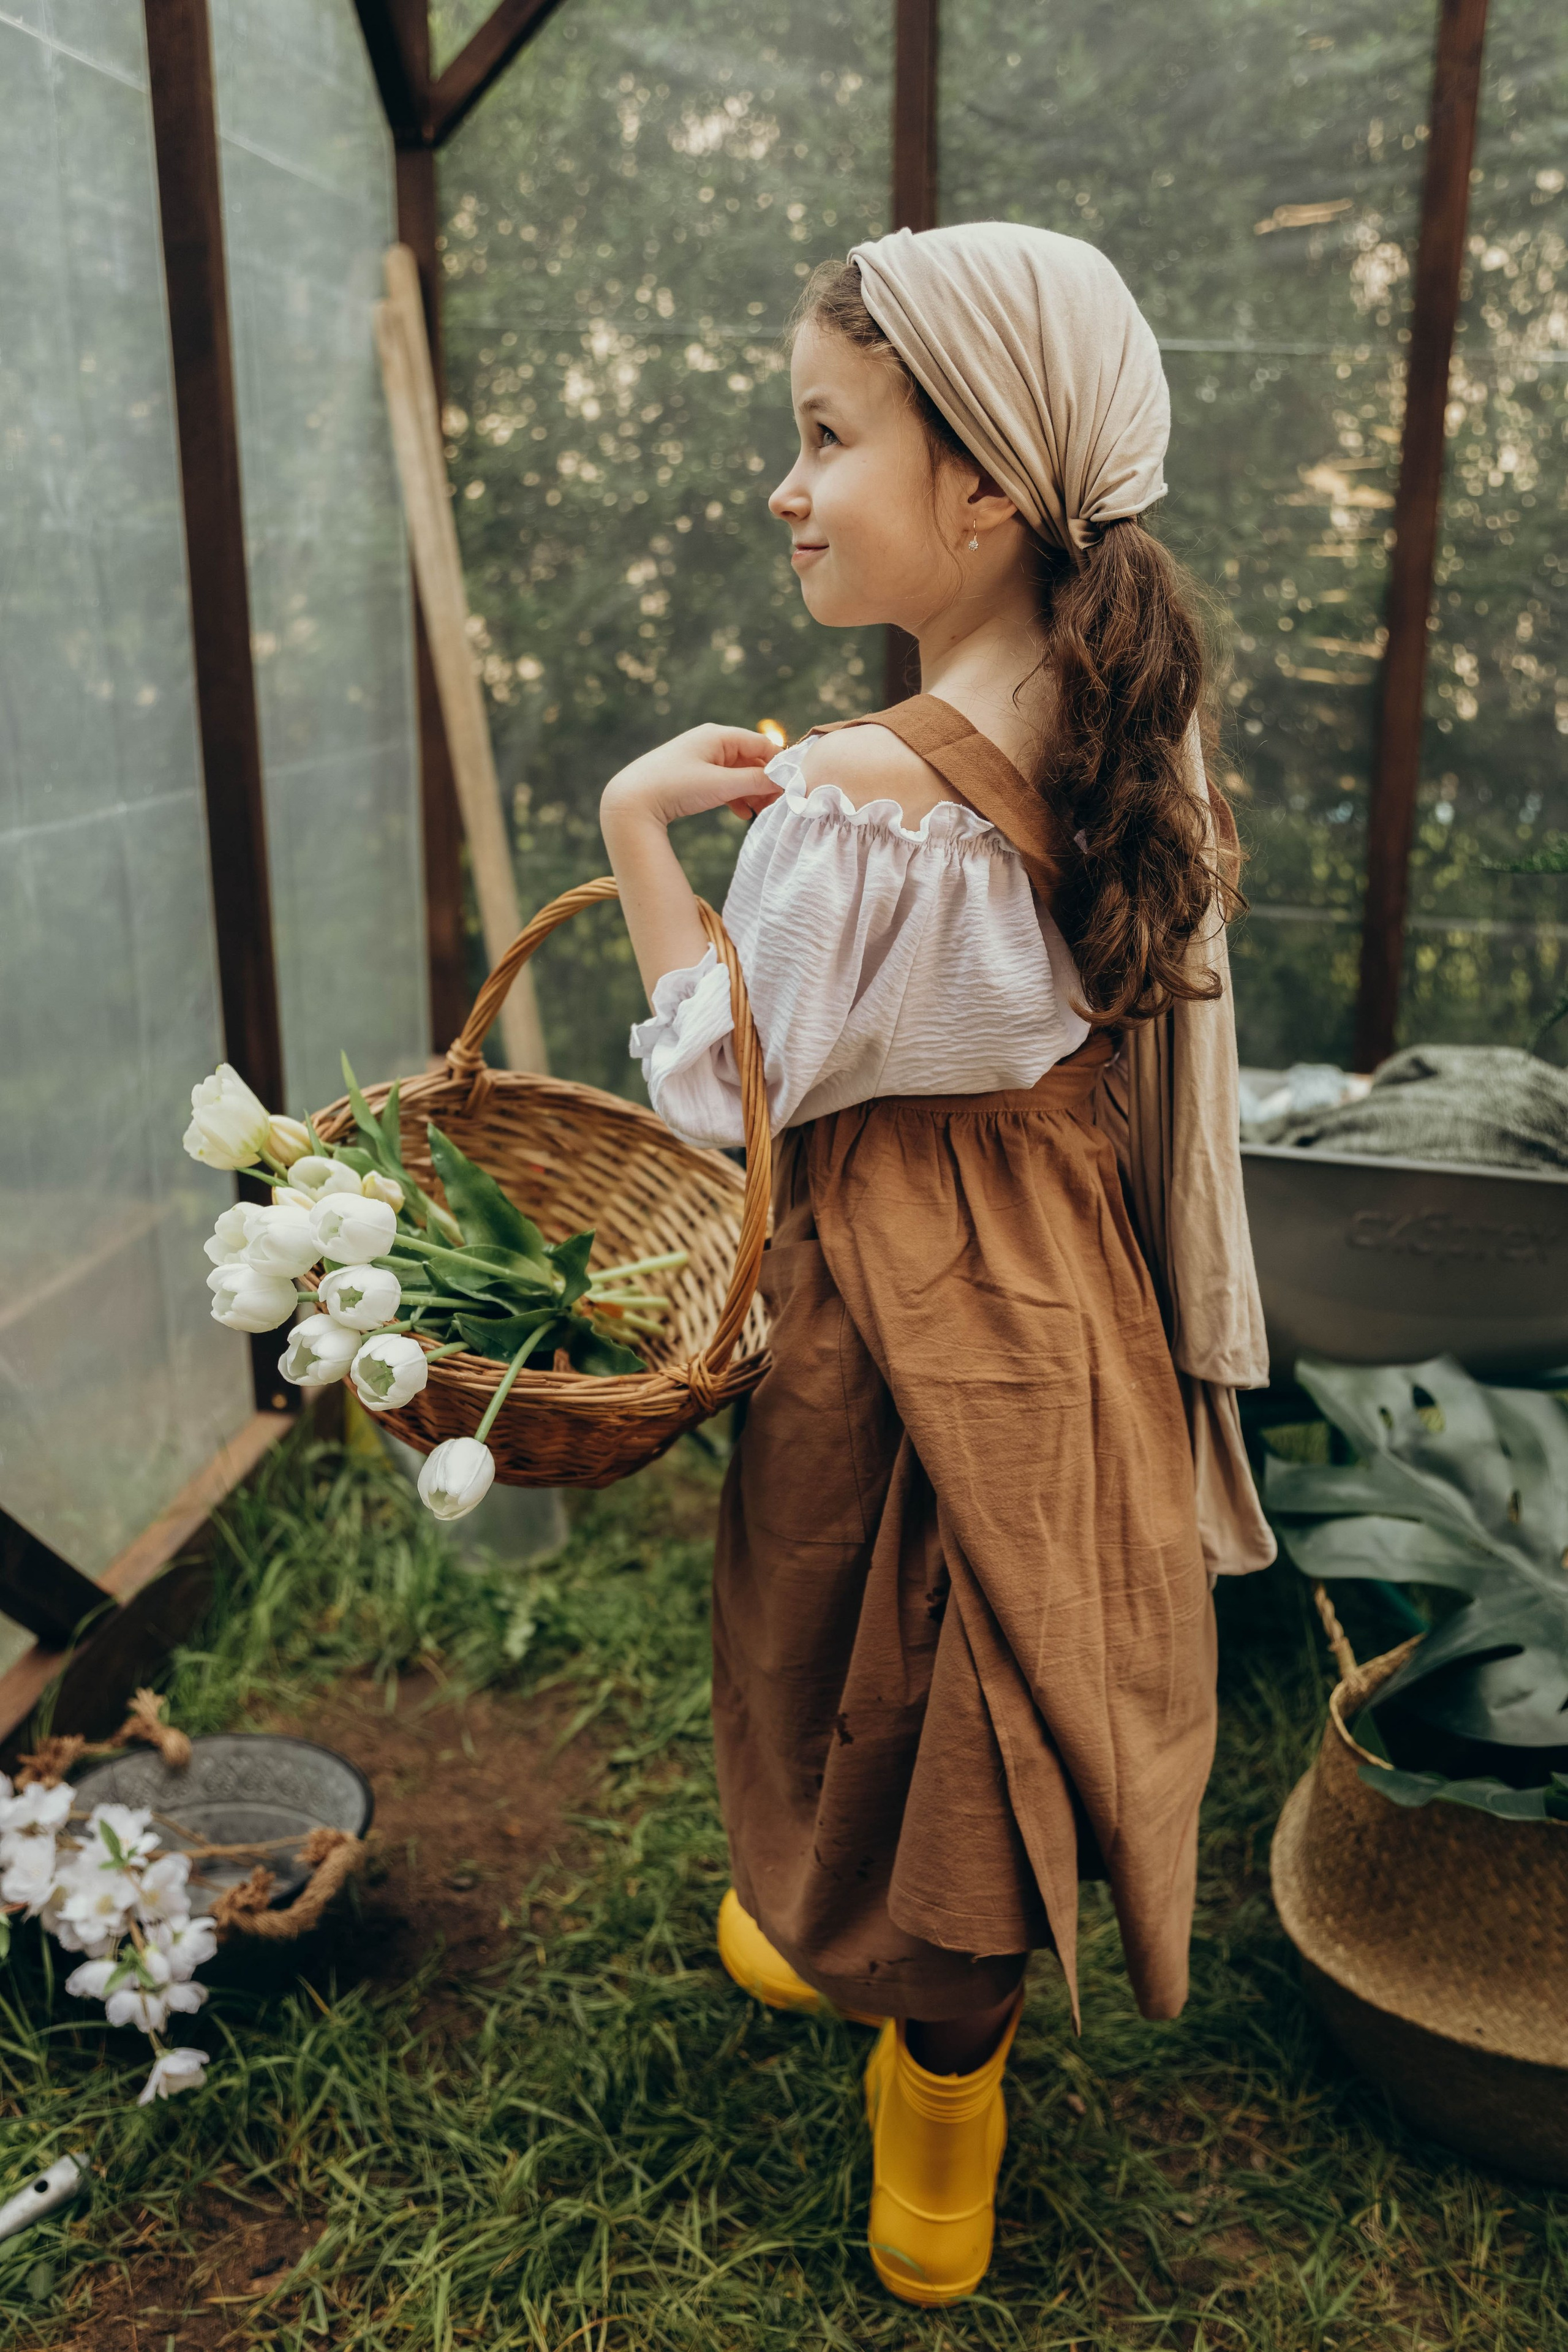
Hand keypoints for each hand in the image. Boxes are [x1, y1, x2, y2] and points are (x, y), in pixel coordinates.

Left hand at [601, 722, 782, 828]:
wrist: (632, 801)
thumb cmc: (675, 786)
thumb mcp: (720, 785)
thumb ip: (755, 782)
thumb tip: (784, 781)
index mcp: (718, 735)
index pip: (761, 744)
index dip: (779, 765)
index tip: (792, 787)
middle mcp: (710, 742)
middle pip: (751, 759)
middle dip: (765, 782)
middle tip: (777, 805)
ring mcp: (701, 759)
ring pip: (738, 773)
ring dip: (751, 791)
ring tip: (761, 811)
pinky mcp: (693, 775)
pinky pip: (723, 782)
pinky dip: (735, 796)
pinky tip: (742, 813)